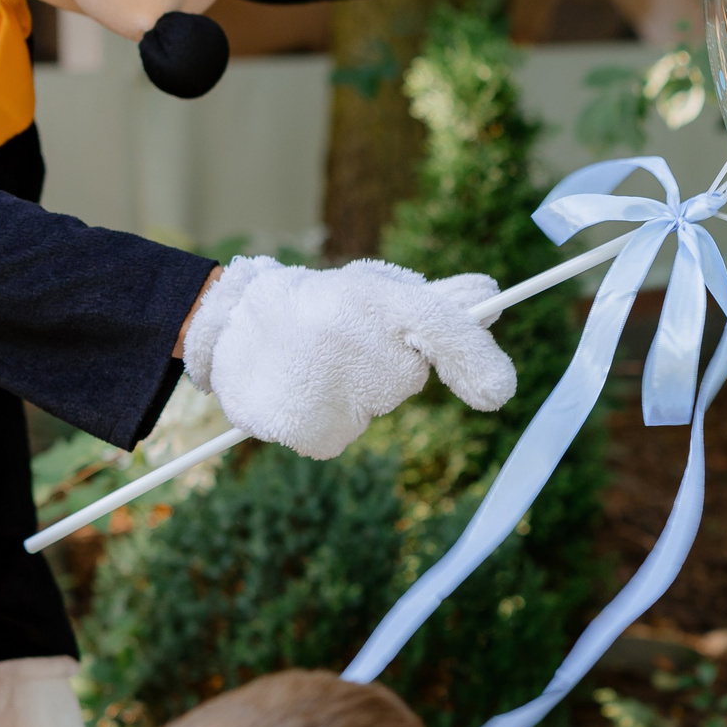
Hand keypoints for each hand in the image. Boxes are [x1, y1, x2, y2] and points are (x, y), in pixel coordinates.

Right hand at [183, 257, 517, 459]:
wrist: (226, 322)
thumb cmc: (320, 304)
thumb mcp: (374, 291)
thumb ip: (436, 303)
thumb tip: (491, 296)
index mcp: (377, 299)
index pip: (438, 325)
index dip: (473, 356)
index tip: (500, 392)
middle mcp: (355, 341)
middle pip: (406, 377)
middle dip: (385, 366)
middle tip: (341, 342)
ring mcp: (328, 386)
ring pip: (370, 411)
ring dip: (352, 396)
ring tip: (313, 363)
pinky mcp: (305, 427)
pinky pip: (337, 435)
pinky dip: (324, 420)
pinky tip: (299, 389)